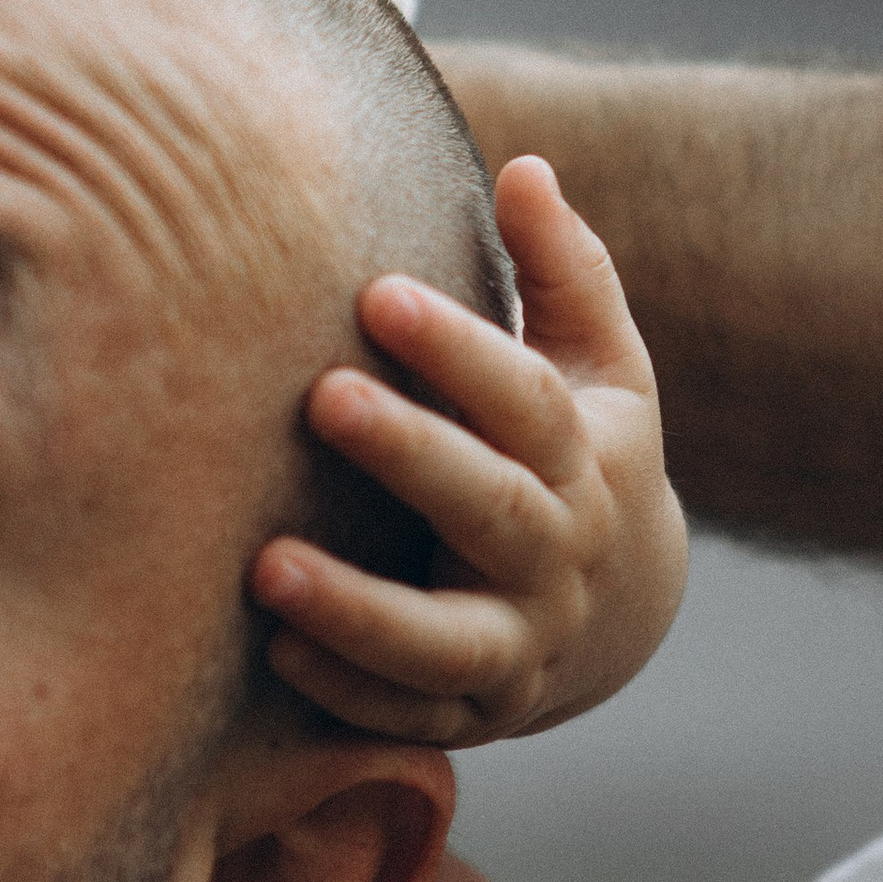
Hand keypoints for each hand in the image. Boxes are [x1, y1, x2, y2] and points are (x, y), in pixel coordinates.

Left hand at [248, 158, 689, 743]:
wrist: (618, 615)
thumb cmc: (575, 452)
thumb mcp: (598, 363)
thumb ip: (562, 269)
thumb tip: (526, 165)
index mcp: (585, 460)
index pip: (529, 401)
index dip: (459, 349)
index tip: (375, 292)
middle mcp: (558, 558)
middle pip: (492, 511)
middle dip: (412, 455)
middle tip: (318, 395)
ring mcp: (518, 646)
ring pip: (448, 643)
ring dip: (361, 611)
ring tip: (265, 568)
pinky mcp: (471, 714)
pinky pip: (409, 716)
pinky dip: (347, 693)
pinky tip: (271, 650)